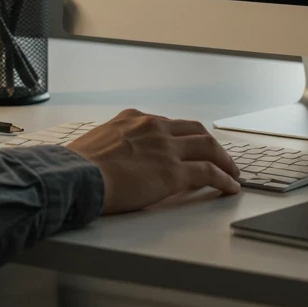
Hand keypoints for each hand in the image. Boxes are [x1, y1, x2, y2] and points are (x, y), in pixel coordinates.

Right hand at [67, 109, 239, 212]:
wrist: (75, 176)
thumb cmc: (76, 166)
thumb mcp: (95, 142)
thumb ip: (112, 145)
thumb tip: (111, 159)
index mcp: (133, 118)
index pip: (167, 124)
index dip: (183, 136)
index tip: (188, 145)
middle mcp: (154, 127)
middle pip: (195, 130)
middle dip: (210, 143)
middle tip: (219, 155)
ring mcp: (166, 148)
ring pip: (208, 147)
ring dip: (225, 160)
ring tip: (232, 172)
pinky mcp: (174, 172)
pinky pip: (209, 173)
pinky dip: (224, 179)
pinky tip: (230, 187)